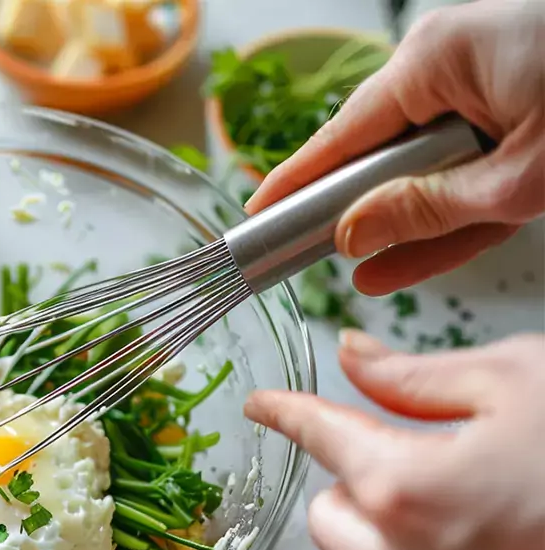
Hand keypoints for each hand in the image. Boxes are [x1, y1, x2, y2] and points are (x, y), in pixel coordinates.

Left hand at [245, 330, 544, 549]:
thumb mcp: (520, 384)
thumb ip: (418, 374)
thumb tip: (353, 356)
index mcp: (401, 482)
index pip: (316, 433)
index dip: (284, 409)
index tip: (262, 403)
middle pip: (325, 506)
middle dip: (351, 475)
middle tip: (407, 450)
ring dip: (369, 524)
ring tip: (442, 497)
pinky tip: (456, 540)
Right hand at [246, 0, 544, 295]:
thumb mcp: (522, 177)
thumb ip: (427, 209)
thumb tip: (351, 234)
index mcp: (438, 59)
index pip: (341, 133)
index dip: (293, 183)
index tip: (252, 220)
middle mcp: (451, 63)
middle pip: (379, 151)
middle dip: (355, 210)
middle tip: (308, 260)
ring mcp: (484, 85)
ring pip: (423, 167)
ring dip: (403, 221)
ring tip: (363, 271)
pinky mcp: (512, 108)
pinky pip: (463, 168)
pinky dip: (445, 214)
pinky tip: (398, 262)